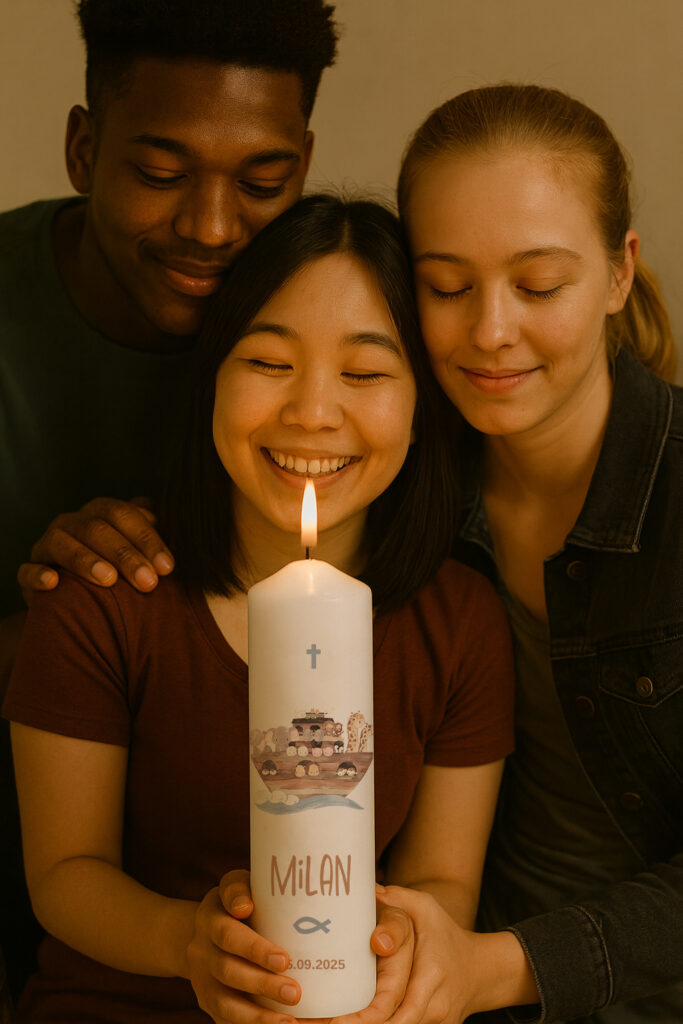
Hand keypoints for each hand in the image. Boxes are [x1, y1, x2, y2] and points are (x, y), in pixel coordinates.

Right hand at [17, 497, 174, 602]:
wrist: (85, 598)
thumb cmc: (122, 570)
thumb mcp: (142, 553)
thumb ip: (157, 538)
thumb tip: (181, 524)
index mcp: (102, 512)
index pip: (125, 515)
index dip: (148, 539)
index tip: (168, 567)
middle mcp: (73, 523)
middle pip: (98, 529)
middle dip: (126, 555)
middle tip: (149, 582)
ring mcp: (48, 544)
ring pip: (62, 544)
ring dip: (86, 560)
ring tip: (109, 580)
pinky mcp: (29, 571)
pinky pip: (26, 570)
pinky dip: (37, 574)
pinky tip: (54, 583)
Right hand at [187, 870, 300, 1023]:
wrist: (201, 932)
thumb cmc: (233, 903)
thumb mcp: (233, 886)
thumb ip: (239, 889)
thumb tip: (245, 905)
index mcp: (209, 921)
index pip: (229, 936)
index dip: (254, 949)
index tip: (284, 960)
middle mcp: (201, 954)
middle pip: (229, 973)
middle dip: (263, 985)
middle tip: (295, 993)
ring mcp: (203, 983)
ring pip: (225, 1005)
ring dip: (258, 1017)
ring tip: (290, 1022)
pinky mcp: (209, 1004)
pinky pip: (227, 1021)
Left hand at [334, 886, 474, 1023]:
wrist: (480, 971)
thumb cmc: (446, 936)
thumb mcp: (427, 909)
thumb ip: (398, 898)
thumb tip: (368, 890)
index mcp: (430, 975)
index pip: (401, 1009)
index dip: (369, 1019)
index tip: (338, 1022)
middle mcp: (435, 1006)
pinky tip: (357, 1023)